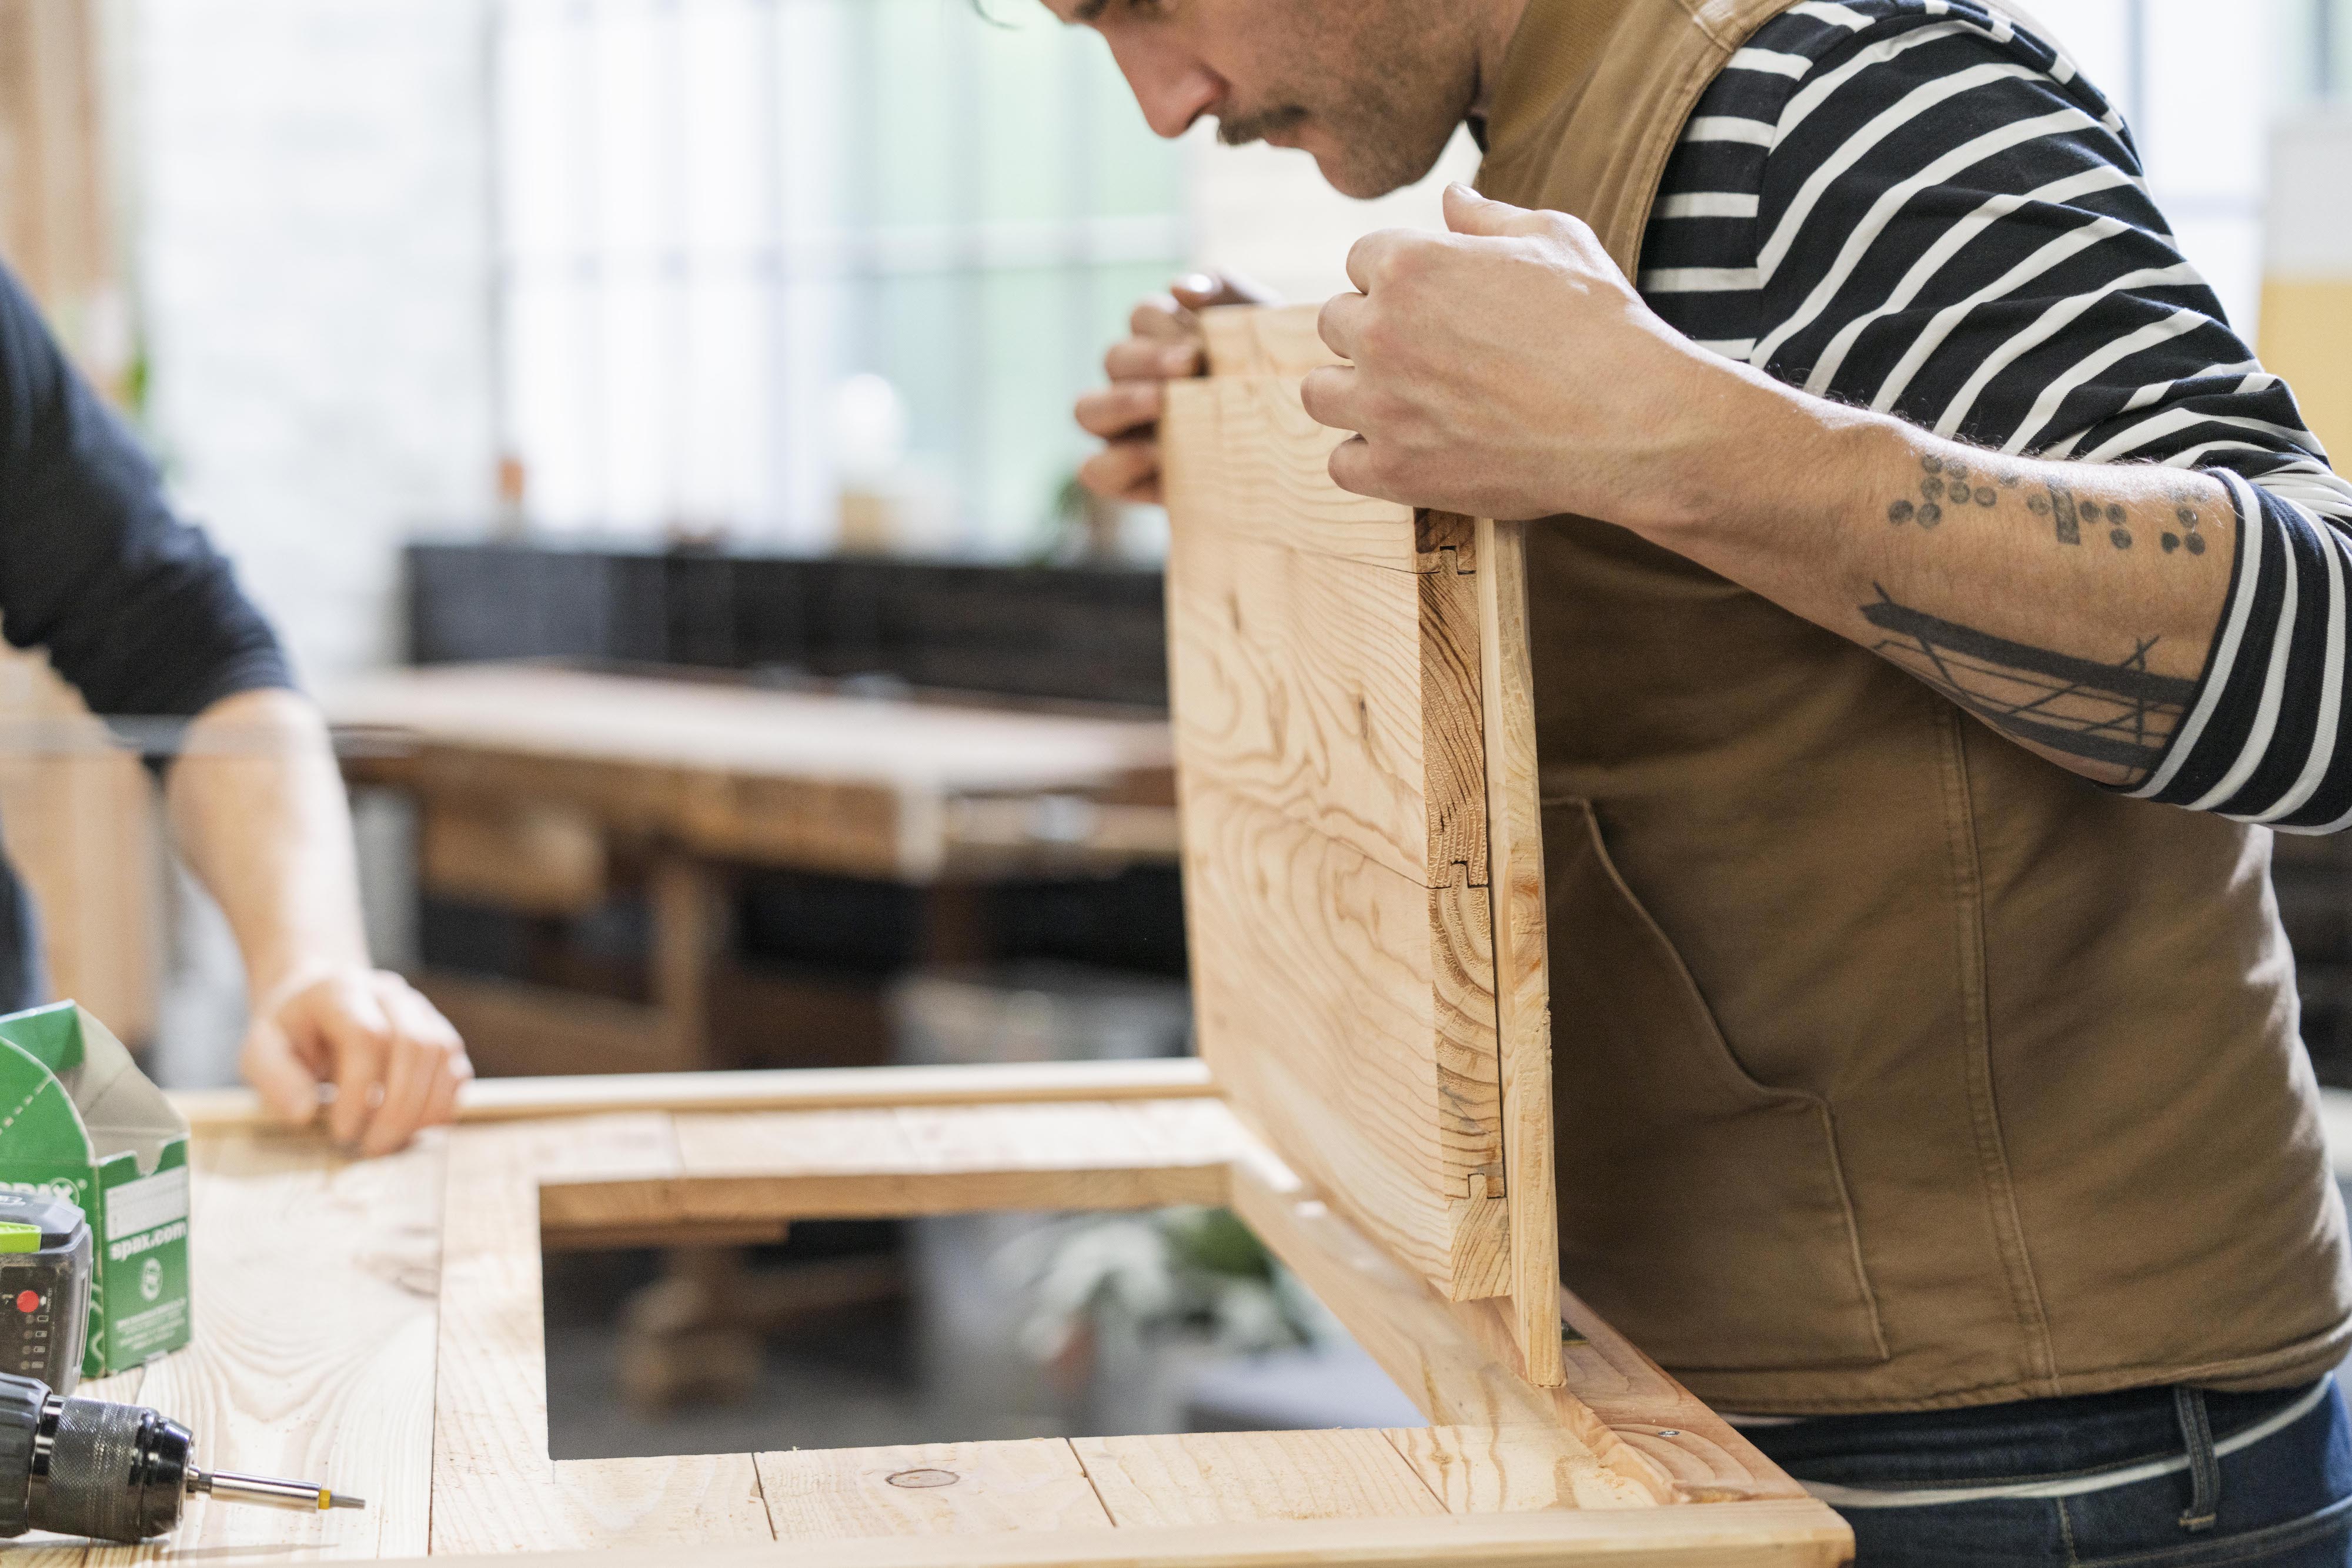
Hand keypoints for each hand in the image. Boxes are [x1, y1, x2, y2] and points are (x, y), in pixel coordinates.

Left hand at [240, 969, 470, 1156]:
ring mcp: (421, 1011)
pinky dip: (442, 1104)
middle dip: (396, 1107)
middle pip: (414, 1043)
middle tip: (370, 1149)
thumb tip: (305, 1113)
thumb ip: (275, 1079)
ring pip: (443, 1054)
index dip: (360, 1090)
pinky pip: (458, 1068)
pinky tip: (413, 1128)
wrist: (315, 1001)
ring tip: (389, 1143)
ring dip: (421, 1109)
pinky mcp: (439, 1033)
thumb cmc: (290, 1034)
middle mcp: (389, 993)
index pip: (368, 1036)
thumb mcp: (260, 1051)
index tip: (340, 1132)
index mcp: (341, 991)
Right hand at [1076, 272, 1277, 504]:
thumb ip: (1227, 291)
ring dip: (1121, 402)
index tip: (1201, 340)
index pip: (1142, 315)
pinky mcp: (1128, 478)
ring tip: (1162, 403)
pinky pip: (1095, 470)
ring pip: (1085, 409)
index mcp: (1163, 339)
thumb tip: (1180, 288)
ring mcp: (1124, 431)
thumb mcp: (1265, 328)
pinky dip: (1118, 462)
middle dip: (1148, 359)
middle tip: (1190, 365)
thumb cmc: (1277, 378)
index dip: (1163, 322)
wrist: (1301, 448)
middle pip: (1113, 358)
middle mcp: (1135, 381)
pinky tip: (1158, 458)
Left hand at [1302, 184, 1757, 527]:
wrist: (1630, 419)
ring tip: (1405, 403)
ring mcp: (1380, 405)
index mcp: (1408, 263)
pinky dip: (1368, 460)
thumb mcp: (1555, 240)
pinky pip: (1341, 464)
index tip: (1434, 303)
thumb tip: (1450, 196)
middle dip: (1375, 333)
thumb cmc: (1600, 323)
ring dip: (1354, 394)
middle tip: (1431, 356)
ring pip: (1320, 393)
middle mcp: (1379, 330)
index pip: (1362, 260)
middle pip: (1335, 324)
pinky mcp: (1394, 470)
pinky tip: (1409, 450)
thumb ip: (1488, 218)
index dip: (1398, 278)